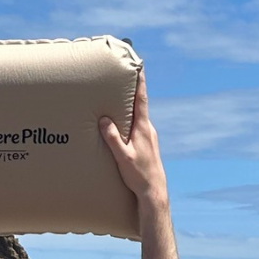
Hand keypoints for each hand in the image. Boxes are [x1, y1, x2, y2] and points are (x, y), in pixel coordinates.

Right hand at [101, 78, 171, 215]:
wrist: (154, 192)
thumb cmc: (138, 175)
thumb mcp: (122, 156)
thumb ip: (113, 137)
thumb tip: (104, 119)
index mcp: (143, 128)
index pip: (141, 99)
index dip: (140, 82)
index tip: (139, 66)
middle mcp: (148, 130)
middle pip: (139, 105)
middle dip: (132, 91)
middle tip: (124, 77)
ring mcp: (149, 137)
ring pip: (138, 117)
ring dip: (130, 107)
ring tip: (118, 100)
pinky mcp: (148, 145)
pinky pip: (138, 127)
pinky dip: (130, 121)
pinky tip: (122, 126)